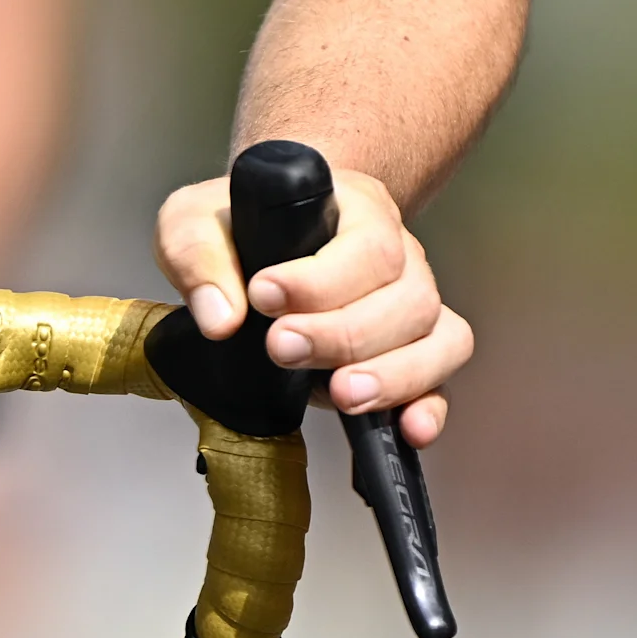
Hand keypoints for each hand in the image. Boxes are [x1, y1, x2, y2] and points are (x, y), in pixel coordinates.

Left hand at [155, 162, 469, 446]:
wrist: (263, 236)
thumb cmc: (237, 226)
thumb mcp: (194, 221)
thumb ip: (197, 256)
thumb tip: (220, 319)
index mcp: (355, 209)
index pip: (368, 245)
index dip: (321, 280)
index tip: (263, 295)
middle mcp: (399, 254)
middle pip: (408, 297)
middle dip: (344, 334)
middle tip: (282, 348)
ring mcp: (412, 306)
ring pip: (438, 339)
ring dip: (392, 375)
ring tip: (340, 394)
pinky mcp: (411, 355)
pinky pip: (442, 381)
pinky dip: (429, 407)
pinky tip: (407, 428)